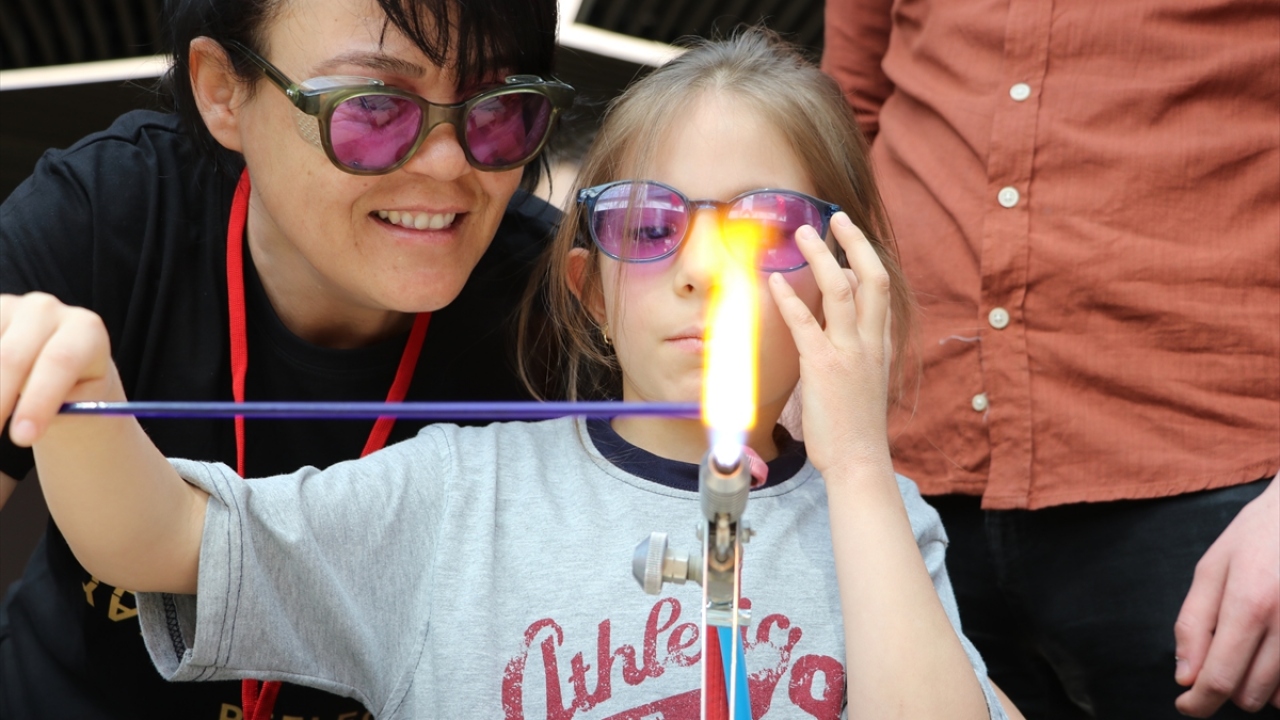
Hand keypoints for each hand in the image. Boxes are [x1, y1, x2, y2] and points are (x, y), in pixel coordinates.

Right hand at [0, 292, 120, 446]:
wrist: (62, 364)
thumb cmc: (76, 388)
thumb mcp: (81, 401)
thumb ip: (59, 408)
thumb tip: (25, 427)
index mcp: (85, 329)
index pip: (60, 361)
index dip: (39, 400)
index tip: (23, 437)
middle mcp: (46, 309)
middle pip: (13, 357)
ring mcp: (11, 306)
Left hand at [768, 213, 890, 474]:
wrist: (860, 459)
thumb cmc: (856, 423)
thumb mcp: (866, 377)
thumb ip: (857, 345)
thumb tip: (843, 317)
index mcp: (881, 343)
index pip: (880, 288)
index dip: (867, 256)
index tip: (851, 235)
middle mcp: (869, 341)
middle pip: (872, 277)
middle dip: (854, 243)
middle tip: (837, 218)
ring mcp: (848, 352)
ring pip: (841, 290)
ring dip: (821, 257)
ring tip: (803, 233)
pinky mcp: (823, 366)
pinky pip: (806, 323)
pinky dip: (790, 298)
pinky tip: (774, 282)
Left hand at [1174, 476, 1279, 715]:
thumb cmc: (1257, 537)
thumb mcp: (1211, 568)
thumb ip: (1194, 623)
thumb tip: (1184, 676)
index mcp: (1250, 604)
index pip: (1220, 677)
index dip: (1198, 702)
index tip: (1186, 706)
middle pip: (1250, 694)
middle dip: (1225, 689)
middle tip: (1217, 663)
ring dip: (1257, 688)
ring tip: (1247, 653)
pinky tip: (1271, 655)